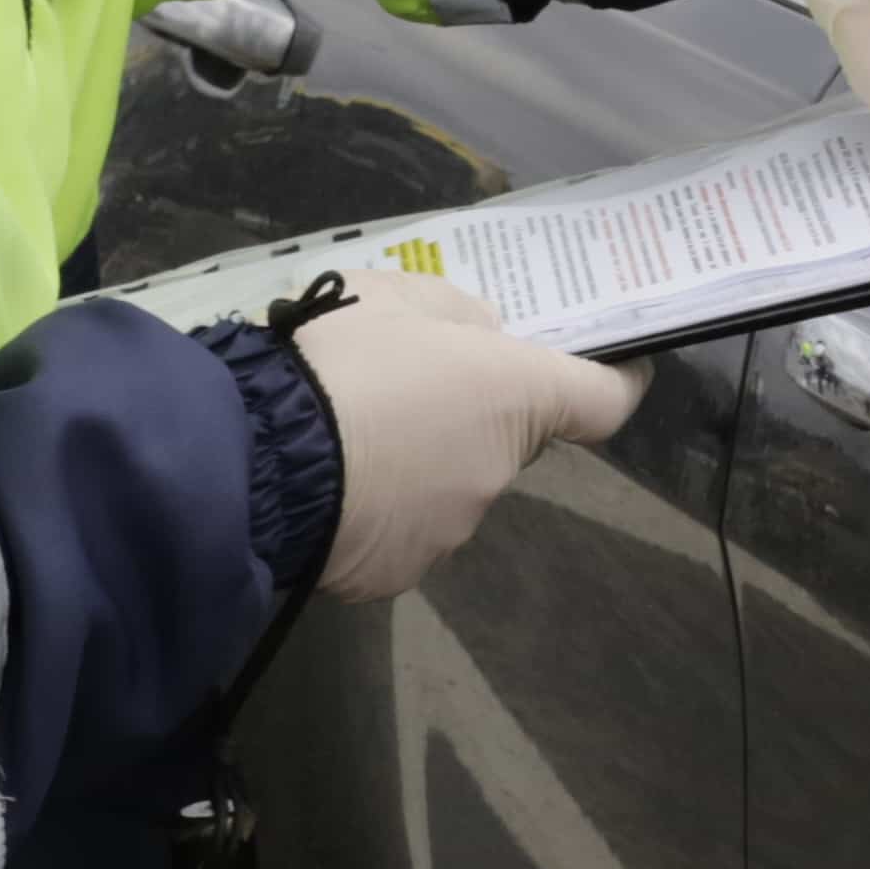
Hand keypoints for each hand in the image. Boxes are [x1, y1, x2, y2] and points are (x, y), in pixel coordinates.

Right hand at [294, 270, 645, 600]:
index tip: (611, 369)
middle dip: (470, 416)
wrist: (254, 458)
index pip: (605, 400)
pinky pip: (401, 531)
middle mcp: (498, 469)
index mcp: (515, 394)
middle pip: (508, 440)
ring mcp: (452, 528)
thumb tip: (483, 338)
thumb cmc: (332, 360)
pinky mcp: (400, 572)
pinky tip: (329, 486)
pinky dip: (378, 511)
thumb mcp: (388, 295)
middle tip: (400, 387)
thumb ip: (452, 314)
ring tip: (344, 439)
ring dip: (418, 465)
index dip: (615, 381)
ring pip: (449, 487)